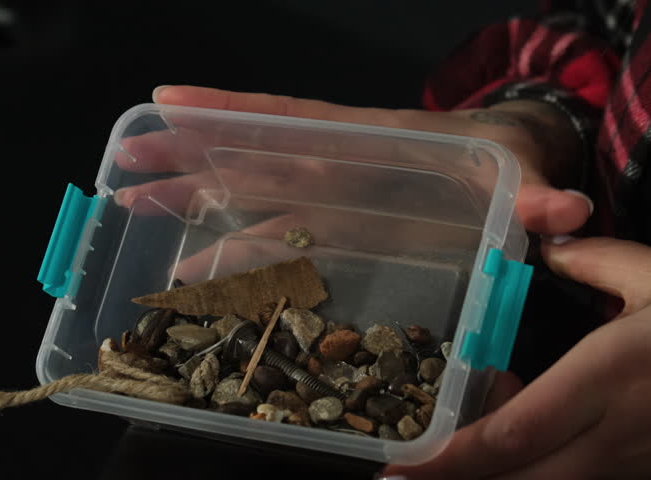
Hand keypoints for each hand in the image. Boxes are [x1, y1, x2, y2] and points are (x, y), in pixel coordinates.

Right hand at [143, 85, 593, 233]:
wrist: (506, 165)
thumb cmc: (499, 160)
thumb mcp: (517, 172)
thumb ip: (529, 195)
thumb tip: (560, 211)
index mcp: (363, 141)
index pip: (286, 117)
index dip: (227, 110)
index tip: (168, 100)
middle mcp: (330, 164)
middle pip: (245, 154)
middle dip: (184, 156)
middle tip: (124, 162)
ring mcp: (324, 194)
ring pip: (244, 190)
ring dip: (189, 195)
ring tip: (133, 199)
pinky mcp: (330, 222)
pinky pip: (271, 227)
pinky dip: (228, 238)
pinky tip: (191, 257)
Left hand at [381, 237, 650, 479]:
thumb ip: (593, 259)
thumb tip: (549, 247)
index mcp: (605, 376)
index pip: (513, 431)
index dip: (452, 457)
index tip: (399, 468)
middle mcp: (611, 433)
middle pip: (517, 477)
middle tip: (399, 479)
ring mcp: (629, 462)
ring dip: (490, 475)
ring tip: (443, 455)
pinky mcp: (639, 469)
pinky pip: (573, 478)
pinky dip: (530, 468)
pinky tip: (512, 445)